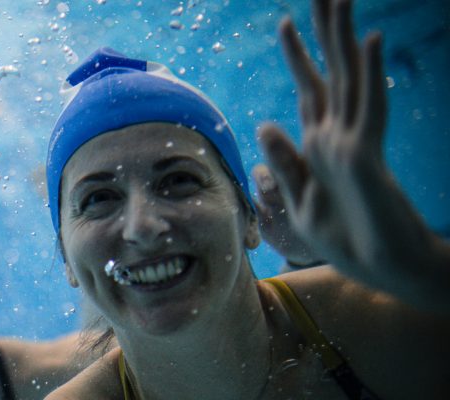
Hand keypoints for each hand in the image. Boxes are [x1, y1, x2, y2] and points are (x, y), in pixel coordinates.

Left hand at [258, 0, 449, 308]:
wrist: (385, 270)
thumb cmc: (348, 240)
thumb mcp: (301, 203)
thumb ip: (285, 164)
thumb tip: (265, 122)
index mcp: (322, 143)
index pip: (310, 88)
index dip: (299, 55)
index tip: (286, 22)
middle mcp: (339, 133)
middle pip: (331, 71)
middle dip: (324, 32)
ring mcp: (355, 140)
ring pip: (349, 77)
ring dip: (343, 37)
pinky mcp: (365, 155)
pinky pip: (366, 107)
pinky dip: (367, 73)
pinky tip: (368, 41)